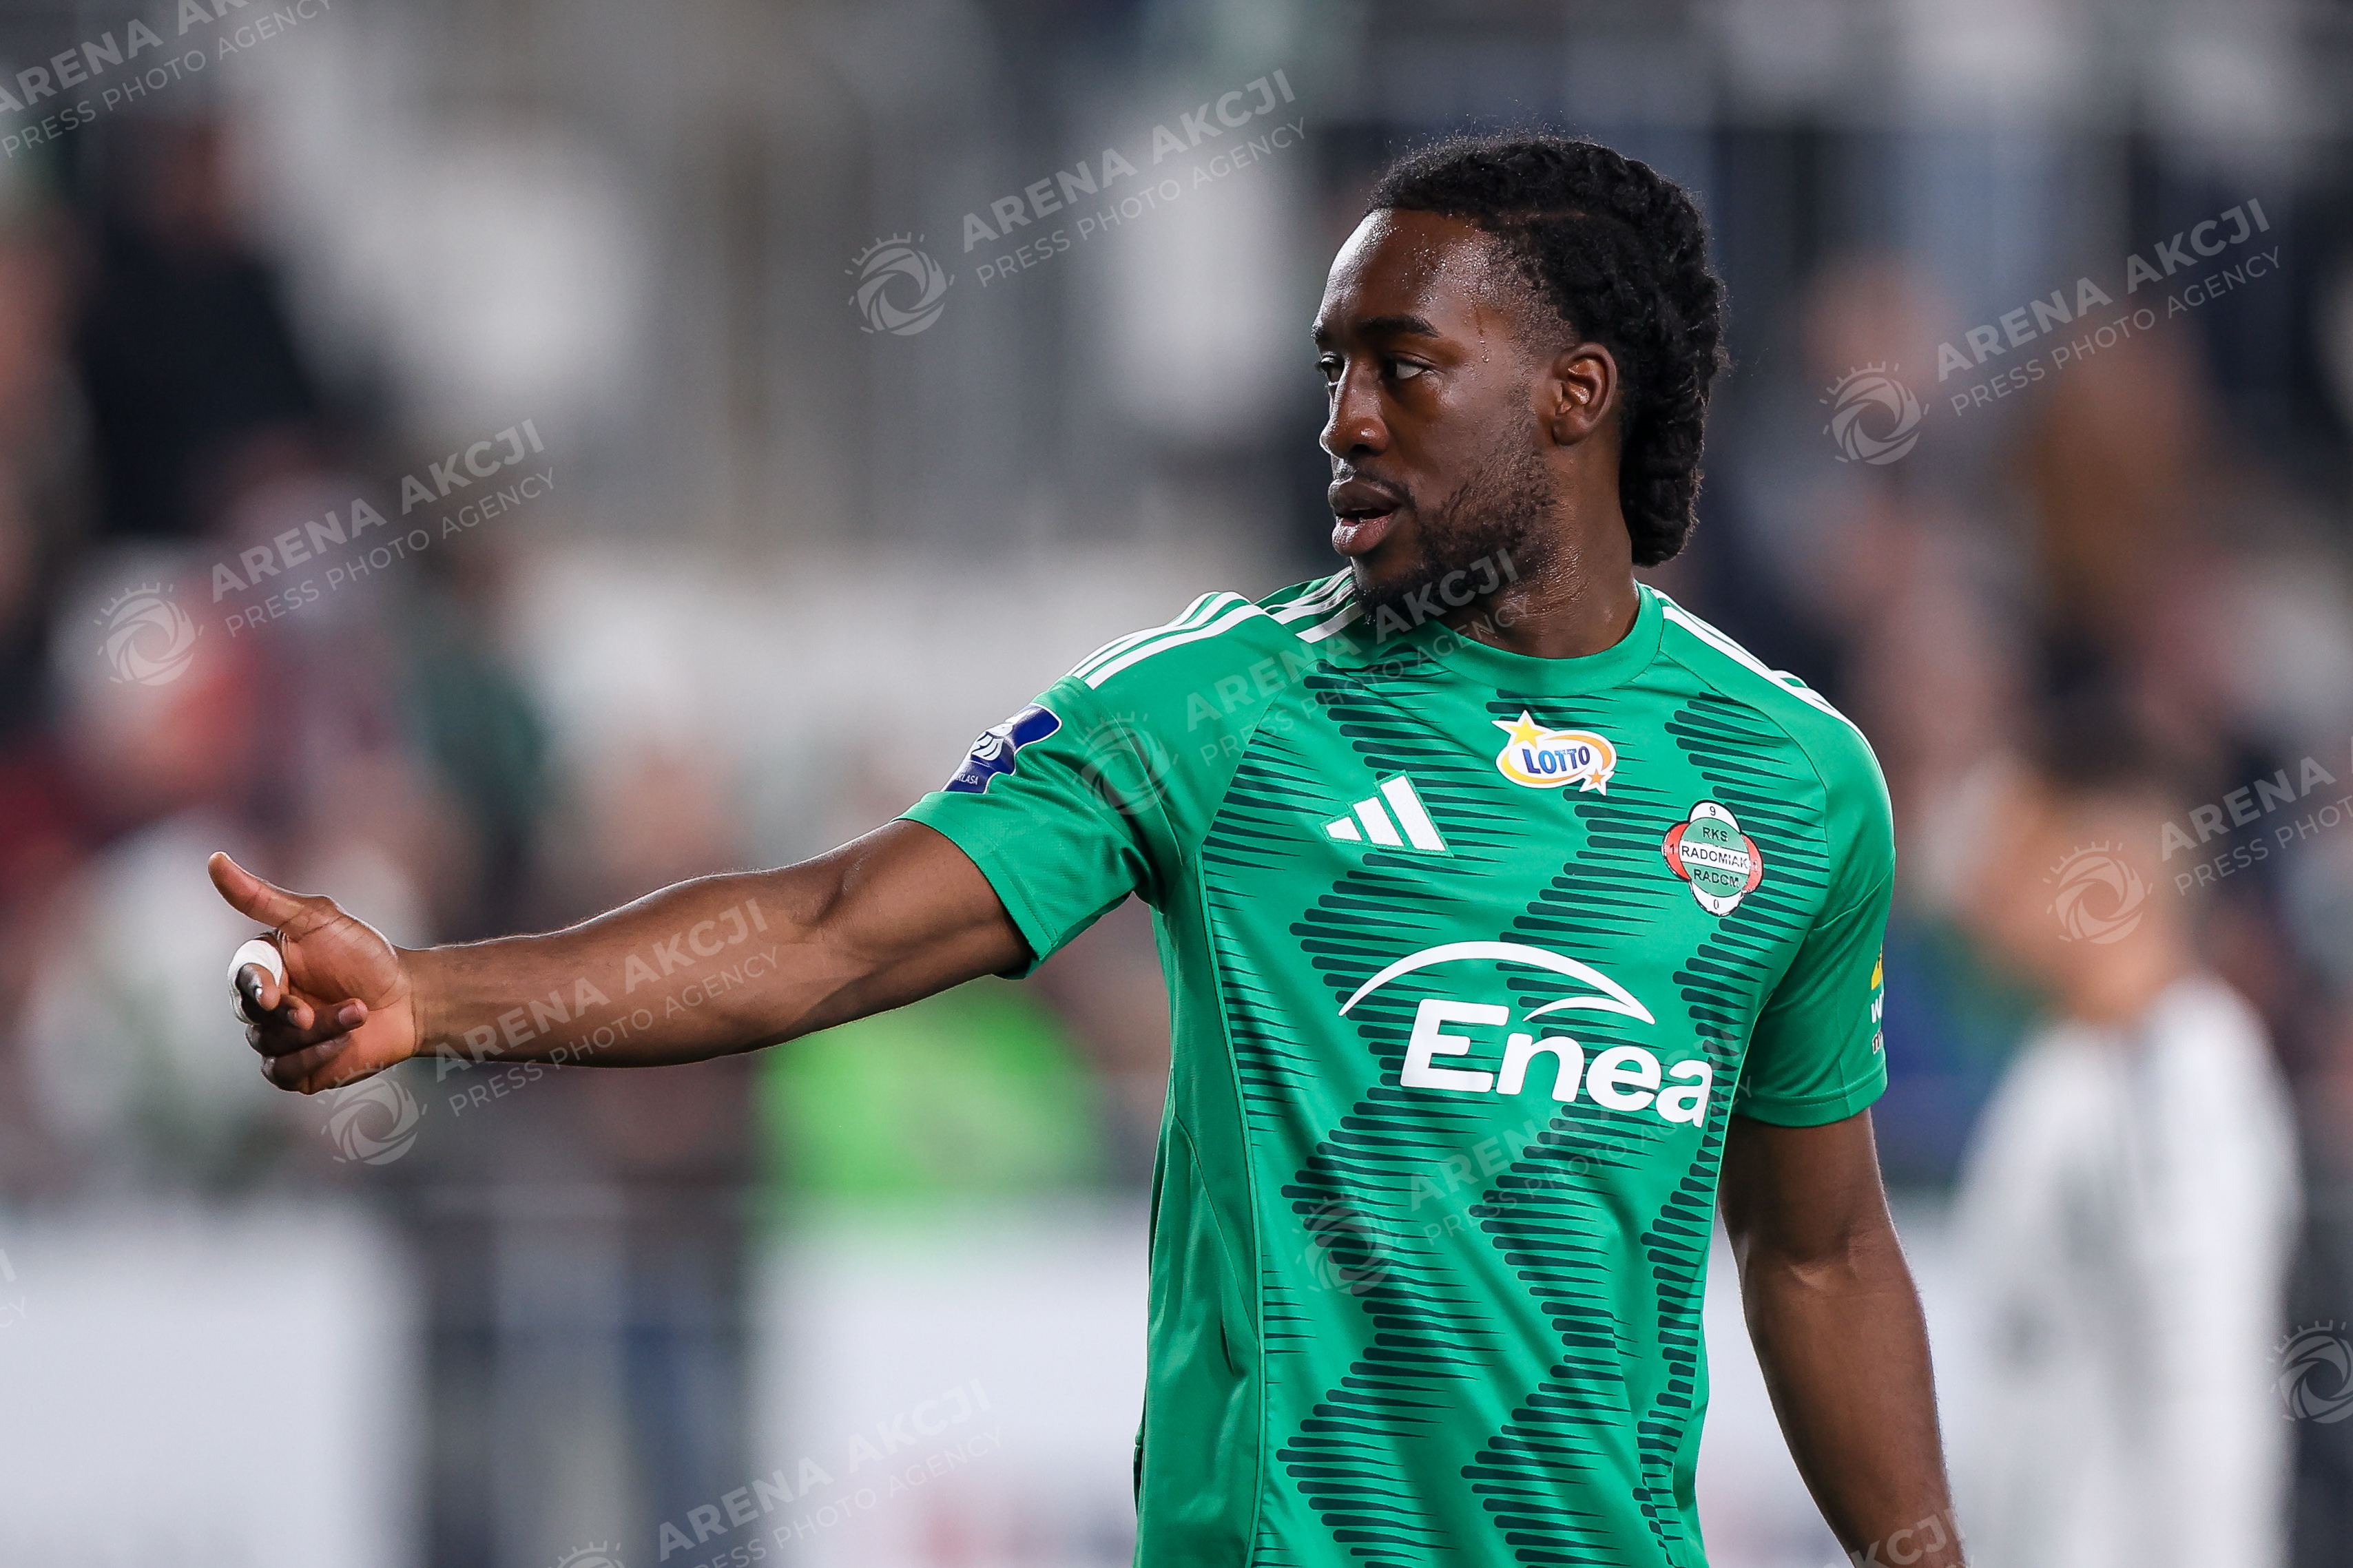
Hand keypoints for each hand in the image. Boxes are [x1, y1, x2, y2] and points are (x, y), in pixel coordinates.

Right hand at [208, 852, 421, 1092]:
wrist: (409, 998)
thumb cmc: (365, 954)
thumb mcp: (316, 918)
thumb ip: (262, 897)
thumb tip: (214, 859)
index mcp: (265, 967)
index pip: (241, 978)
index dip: (254, 987)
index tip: (272, 993)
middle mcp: (265, 1004)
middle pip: (254, 1016)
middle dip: (290, 1014)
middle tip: (314, 1011)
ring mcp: (278, 1038)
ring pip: (273, 1044)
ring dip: (319, 1030)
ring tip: (357, 1012)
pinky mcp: (296, 1068)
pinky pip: (285, 1072)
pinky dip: (316, 1058)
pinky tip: (346, 1040)